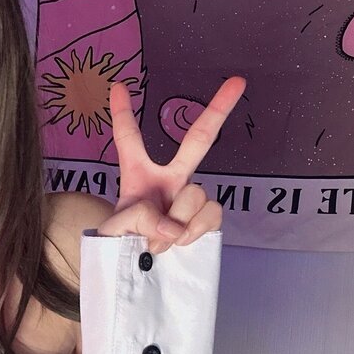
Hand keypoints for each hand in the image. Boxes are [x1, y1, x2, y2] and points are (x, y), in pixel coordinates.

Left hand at [97, 77, 245, 252]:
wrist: (134, 272)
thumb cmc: (118, 244)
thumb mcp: (115, 229)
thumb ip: (140, 219)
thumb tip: (172, 225)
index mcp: (136, 174)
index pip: (128, 139)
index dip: (123, 112)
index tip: (118, 85)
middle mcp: (168, 179)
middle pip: (198, 140)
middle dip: (218, 110)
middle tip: (239, 82)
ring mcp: (189, 198)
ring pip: (198, 194)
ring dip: (180, 219)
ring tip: (160, 238)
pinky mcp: (204, 218)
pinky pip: (213, 214)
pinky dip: (195, 230)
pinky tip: (179, 241)